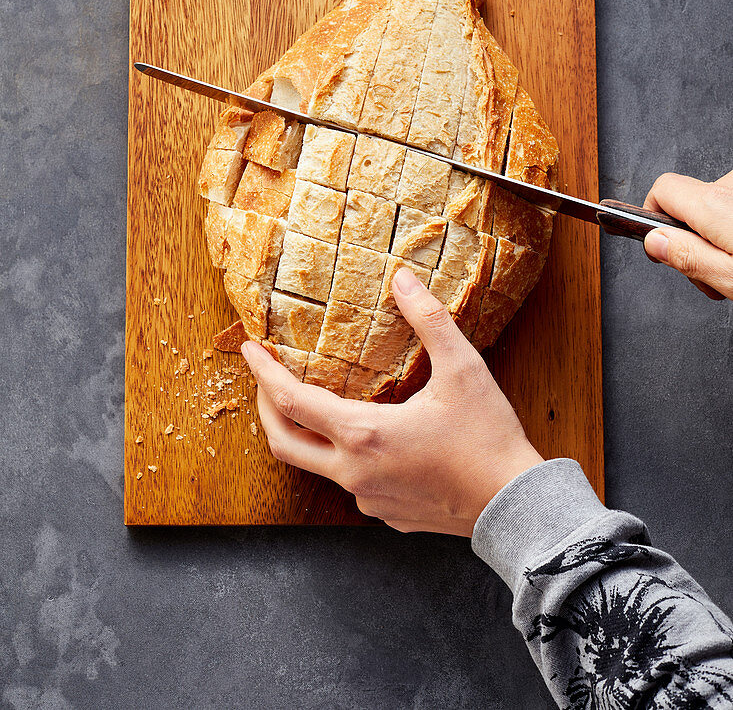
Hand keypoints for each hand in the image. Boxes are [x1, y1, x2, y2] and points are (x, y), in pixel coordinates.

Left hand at [242, 268, 541, 535]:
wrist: (514, 505)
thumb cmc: (488, 437)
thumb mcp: (462, 368)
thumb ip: (429, 319)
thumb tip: (402, 279)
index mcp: (364, 435)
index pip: (292, 402)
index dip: (264, 374)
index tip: (249, 350)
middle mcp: (354, 473)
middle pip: (285, 443)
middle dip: (267, 408)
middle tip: (266, 379)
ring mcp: (368, 499)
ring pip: (316, 466)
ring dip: (305, 434)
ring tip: (313, 403)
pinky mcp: (386, 514)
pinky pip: (350, 483)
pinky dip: (342, 457)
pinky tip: (364, 439)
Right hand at [643, 170, 732, 299]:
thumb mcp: (731, 277)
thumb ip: (690, 257)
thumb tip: (654, 241)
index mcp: (716, 205)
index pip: (663, 190)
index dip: (651, 219)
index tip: (657, 247)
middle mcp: (731, 188)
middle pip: (688, 204)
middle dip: (690, 239)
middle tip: (709, 276)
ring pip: (712, 210)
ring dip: (714, 238)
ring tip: (732, 271)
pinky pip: (729, 209)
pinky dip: (729, 230)